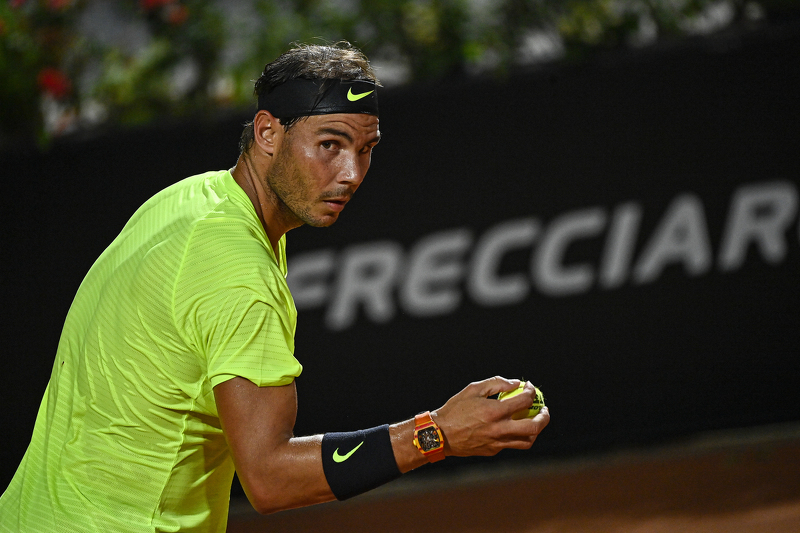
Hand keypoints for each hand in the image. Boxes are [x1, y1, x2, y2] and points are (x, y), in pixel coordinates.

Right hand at [432, 376, 549, 456]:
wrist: (440, 434)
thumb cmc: (455, 409)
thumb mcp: (473, 389)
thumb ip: (496, 383)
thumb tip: (515, 384)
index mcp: (494, 411)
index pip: (524, 401)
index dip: (531, 392)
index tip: (530, 389)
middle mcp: (499, 429)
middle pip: (534, 426)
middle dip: (544, 417)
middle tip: (544, 410)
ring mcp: (497, 442)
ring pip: (527, 441)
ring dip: (536, 430)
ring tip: (535, 421)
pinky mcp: (493, 451)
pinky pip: (511, 444)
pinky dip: (518, 435)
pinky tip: (514, 427)